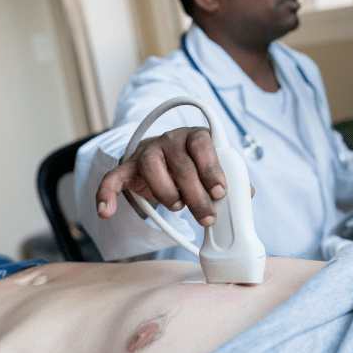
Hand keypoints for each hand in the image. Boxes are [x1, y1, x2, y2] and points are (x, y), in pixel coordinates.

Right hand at [96, 127, 253, 226]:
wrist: (164, 158)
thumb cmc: (194, 164)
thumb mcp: (212, 167)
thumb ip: (229, 177)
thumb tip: (246, 194)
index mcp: (196, 136)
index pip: (203, 145)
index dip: (212, 168)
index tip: (220, 192)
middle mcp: (170, 140)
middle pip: (182, 165)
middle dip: (196, 195)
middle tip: (207, 217)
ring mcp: (147, 152)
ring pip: (152, 169)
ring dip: (167, 193)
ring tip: (178, 208)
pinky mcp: (128, 167)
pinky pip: (113, 177)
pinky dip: (107, 194)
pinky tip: (106, 212)